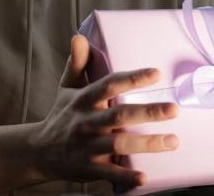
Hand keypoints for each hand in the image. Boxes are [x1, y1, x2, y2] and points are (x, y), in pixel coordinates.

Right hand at [28, 34, 179, 190]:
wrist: (39, 151)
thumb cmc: (61, 116)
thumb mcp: (67, 89)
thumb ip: (77, 64)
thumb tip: (79, 37)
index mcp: (83, 100)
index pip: (109, 85)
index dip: (132, 78)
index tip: (156, 73)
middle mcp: (85, 121)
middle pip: (119, 115)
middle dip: (148, 112)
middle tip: (174, 109)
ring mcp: (87, 146)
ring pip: (119, 143)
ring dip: (147, 143)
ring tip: (173, 141)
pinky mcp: (89, 168)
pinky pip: (110, 172)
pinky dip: (126, 175)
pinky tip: (145, 176)